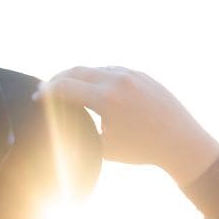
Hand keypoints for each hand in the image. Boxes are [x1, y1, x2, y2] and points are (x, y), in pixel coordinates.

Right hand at [34, 66, 218, 185]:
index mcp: (107, 99)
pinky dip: (96, 78)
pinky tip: (92, 89)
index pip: (65, 87)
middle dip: (57, 79)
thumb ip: (82, 132)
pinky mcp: (141, 74)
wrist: (182, 142)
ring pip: (94, 68)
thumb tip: (62, 128)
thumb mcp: (105, 148)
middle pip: (76, 70)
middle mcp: (118, 80)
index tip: (36, 98)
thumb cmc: (142, 150)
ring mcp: (131, 74)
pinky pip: (111, 70)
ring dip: (78, 77)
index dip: (46, 93)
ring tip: (67, 89)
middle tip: (46, 89)